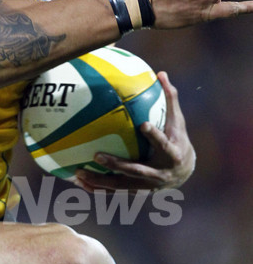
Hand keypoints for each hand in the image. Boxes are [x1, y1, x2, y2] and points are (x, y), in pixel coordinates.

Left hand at [74, 72, 194, 192]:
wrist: (184, 171)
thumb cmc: (178, 138)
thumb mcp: (178, 121)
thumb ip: (170, 99)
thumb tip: (161, 73)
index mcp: (171, 154)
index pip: (163, 144)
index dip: (154, 136)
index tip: (144, 124)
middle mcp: (159, 172)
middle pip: (135, 170)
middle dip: (116, 164)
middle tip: (96, 155)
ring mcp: (147, 185)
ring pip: (121, 185)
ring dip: (100, 180)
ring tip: (79, 172)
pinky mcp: (137, 191)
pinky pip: (115, 191)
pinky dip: (98, 188)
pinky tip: (79, 182)